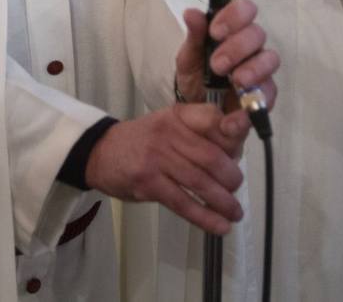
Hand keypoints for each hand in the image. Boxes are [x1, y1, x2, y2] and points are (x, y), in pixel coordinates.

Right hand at [85, 104, 246, 234]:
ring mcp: (157, 158)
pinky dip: (205, 217)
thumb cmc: (142, 141)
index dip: (233, 132)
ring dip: (223, 202)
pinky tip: (220, 226)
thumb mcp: (168, 125)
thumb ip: (198, 134)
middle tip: (236, 188)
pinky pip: (183, 203)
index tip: (243, 149)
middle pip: (211, 156)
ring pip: (200, 182)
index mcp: (177, 116)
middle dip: (231, 177)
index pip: (211, 119)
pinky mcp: (148, 182)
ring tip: (235, 213)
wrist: (99, 152)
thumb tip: (234, 155)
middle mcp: (168, 133)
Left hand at [175, 0, 279, 127]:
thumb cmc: (196, 76)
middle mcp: (251, 47)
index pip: (245, 10)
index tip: (215, 32)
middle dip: (238, 47)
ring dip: (253, 69)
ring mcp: (261, 71)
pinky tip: (230, 116)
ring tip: (236, 81)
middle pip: (257, 34)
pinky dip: (248, 108)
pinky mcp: (265, 97)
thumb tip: (191, 13)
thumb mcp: (189, 56)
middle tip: (217, 64)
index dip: (234, 16)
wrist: (195, 111)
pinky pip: (267, 97)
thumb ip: (194, 35)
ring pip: (270, 60)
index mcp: (233, 31)